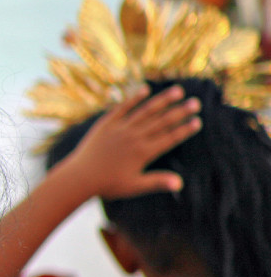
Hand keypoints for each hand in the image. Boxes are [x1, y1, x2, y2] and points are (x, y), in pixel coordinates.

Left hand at [62, 85, 200, 199]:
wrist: (79, 176)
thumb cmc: (108, 185)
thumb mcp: (134, 186)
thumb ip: (157, 182)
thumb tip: (180, 183)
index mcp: (143, 152)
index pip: (169, 138)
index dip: (184, 130)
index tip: (197, 121)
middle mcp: (134, 137)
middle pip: (161, 121)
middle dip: (180, 112)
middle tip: (196, 102)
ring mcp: (120, 128)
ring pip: (145, 111)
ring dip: (162, 100)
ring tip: (177, 91)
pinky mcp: (106, 123)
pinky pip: (122, 108)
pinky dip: (134, 99)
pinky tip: (145, 90)